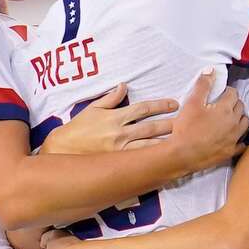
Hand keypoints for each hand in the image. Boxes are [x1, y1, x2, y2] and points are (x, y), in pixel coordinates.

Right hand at [41, 83, 178, 154]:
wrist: (63, 150)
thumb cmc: (77, 128)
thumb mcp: (92, 109)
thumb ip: (110, 98)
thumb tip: (124, 86)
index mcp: (114, 117)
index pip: (142, 109)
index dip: (159, 106)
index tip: (173, 104)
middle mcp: (119, 133)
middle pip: (150, 128)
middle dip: (169, 124)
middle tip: (186, 122)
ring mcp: (120, 150)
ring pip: (148, 146)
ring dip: (166, 142)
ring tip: (181, 140)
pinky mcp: (118, 163)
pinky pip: (139, 160)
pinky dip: (153, 159)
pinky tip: (165, 159)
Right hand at [169, 70, 247, 172]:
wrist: (182, 154)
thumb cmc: (186, 128)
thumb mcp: (192, 103)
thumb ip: (203, 85)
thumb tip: (211, 70)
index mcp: (225, 109)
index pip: (233, 93)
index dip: (227, 91)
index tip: (221, 93)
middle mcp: (233, 123)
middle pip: (241, 107)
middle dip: (234, 103)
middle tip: (224, 104)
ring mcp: (233, 138)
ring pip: (245, 124)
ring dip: (240, 118)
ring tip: (230, 118)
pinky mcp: (230, 152)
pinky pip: (242, 144)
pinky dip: (240, 139)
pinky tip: (233, 137)